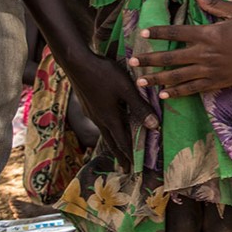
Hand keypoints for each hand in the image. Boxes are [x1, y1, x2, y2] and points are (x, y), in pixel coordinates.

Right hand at [64, 51, 156, 170]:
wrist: (76, 62)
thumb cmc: (104, 74)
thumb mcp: (126, 89)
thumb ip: (140, 107)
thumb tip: (155, 127)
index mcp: (110, 118)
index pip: (122, 142)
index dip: (129, 155)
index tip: (133, 170)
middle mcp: (100, 118)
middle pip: (112, 141)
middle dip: (120, 155)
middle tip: (125, 169)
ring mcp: (92, 111)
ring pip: (105, 132)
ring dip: (114, 142)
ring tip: (118, 151)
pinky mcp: (88, 104)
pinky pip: (101, 122)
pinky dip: (108, 130)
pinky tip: (109, 125)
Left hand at [130, 0, 231, 97]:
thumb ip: (214, 4)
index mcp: (209, 34)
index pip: (176, 33)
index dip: (158, 33)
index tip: (142, 34)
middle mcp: (206, 54)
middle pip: (171, 58)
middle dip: (149, 60)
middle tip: (131, 62)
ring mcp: (211, 71)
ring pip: (177, 77)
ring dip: (157, 79)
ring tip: (140, 81)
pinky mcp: (218, 83)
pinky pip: (193, 89)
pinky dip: (177, 92)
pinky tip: (164, 95)